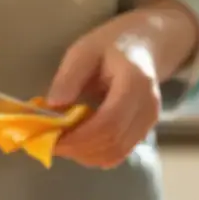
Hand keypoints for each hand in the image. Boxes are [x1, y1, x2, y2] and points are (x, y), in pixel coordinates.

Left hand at [46, 12, 165, 168]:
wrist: (146, 45)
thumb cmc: (112, 44)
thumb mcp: (84, 50)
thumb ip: (69, 77)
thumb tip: (53, 106)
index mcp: (135, 83)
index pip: (108, 123)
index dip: (79, 138)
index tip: (51, 139)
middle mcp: (148, 107)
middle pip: (112, 143)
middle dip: (77, 149)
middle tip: (49, 143)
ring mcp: (149, 122)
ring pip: (115, 154)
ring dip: (84, 155)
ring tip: (61, 142)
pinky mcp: (143, 131)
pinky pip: (118, 153)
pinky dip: (94, 154)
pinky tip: (77, 142)